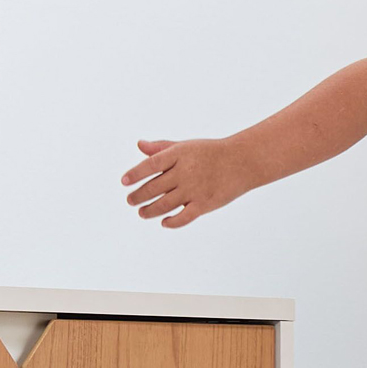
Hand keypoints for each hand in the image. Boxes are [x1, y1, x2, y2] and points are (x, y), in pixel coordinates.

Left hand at [121, 137, 253, 227]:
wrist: (242, 161)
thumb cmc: (210, 152)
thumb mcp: (185, 146)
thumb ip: (161, 148)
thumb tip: (139, 145)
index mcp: (178, 154)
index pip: (150, 165)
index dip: (135, 174)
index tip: (124, 181)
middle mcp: (184, 172)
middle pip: (154, 187)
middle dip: (138, 196)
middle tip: (130, 200)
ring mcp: (194, 189)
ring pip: (164, 205)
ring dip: (150, 210)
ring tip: (142, 212)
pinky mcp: (204, 204)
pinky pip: (183, 218)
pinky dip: (171, 222)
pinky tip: (164, 222)